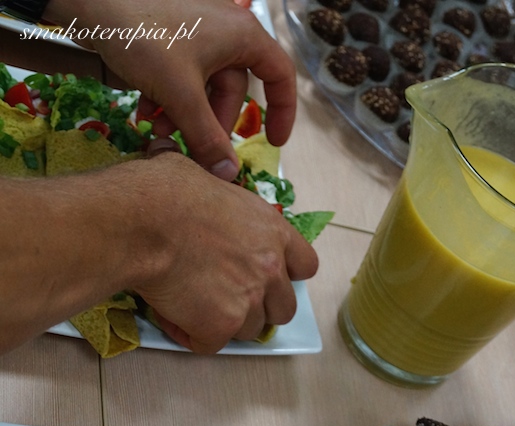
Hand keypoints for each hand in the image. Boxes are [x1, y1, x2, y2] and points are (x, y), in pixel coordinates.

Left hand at [45, 0, 296, 180]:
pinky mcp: (172, 36)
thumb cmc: (145, 36)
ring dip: (183, 116)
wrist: (90, 0)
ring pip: (202, 87)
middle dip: (209, 124)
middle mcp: (226, 31)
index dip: (281, 112)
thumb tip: (229, 175)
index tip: (273, 142)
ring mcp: (198, 32)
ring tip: (158, 133)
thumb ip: (207, 138)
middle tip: (191, 150)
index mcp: (242, 36)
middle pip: (232, 91)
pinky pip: (182, 75)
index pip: (279, 75)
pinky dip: (167, 98)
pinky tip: (145, 113)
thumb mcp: (180, 94)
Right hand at [127, 153, 317, 352]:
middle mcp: (270, 267)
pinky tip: (172, 316)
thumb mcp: (204, 178)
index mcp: (272, 230)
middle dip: (260, 308)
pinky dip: (192, 335)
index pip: (305, 266)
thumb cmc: (164, 192)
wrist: (141, 222)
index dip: (285, 276)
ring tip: (193, 305)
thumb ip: (221, 200)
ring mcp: (248, 300)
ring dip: (225, 323)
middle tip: (227, 298)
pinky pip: (210, 344)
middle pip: (283, 308)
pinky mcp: (221, 326)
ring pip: (248, 330)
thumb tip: (202, 192)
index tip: (263, 276)